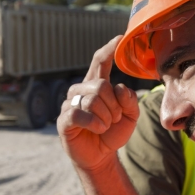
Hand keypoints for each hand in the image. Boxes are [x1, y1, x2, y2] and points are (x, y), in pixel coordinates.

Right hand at [57, 35, 139, 169]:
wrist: (100, 156)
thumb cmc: (112, 132)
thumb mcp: (131, 116)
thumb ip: (131, 100)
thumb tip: (120, 88)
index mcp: (96, 85)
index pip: (100, 62)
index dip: (109, 50)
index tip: (119, 38)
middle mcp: (81, 90)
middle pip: (102, 85)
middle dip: (115, 105)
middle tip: (114, 118)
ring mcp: (69, 103)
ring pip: (92, 100)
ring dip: (106, 117)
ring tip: (105, 126)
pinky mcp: (63, 119)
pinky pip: (79, 113)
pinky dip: (94, 122)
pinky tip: (98, 128)